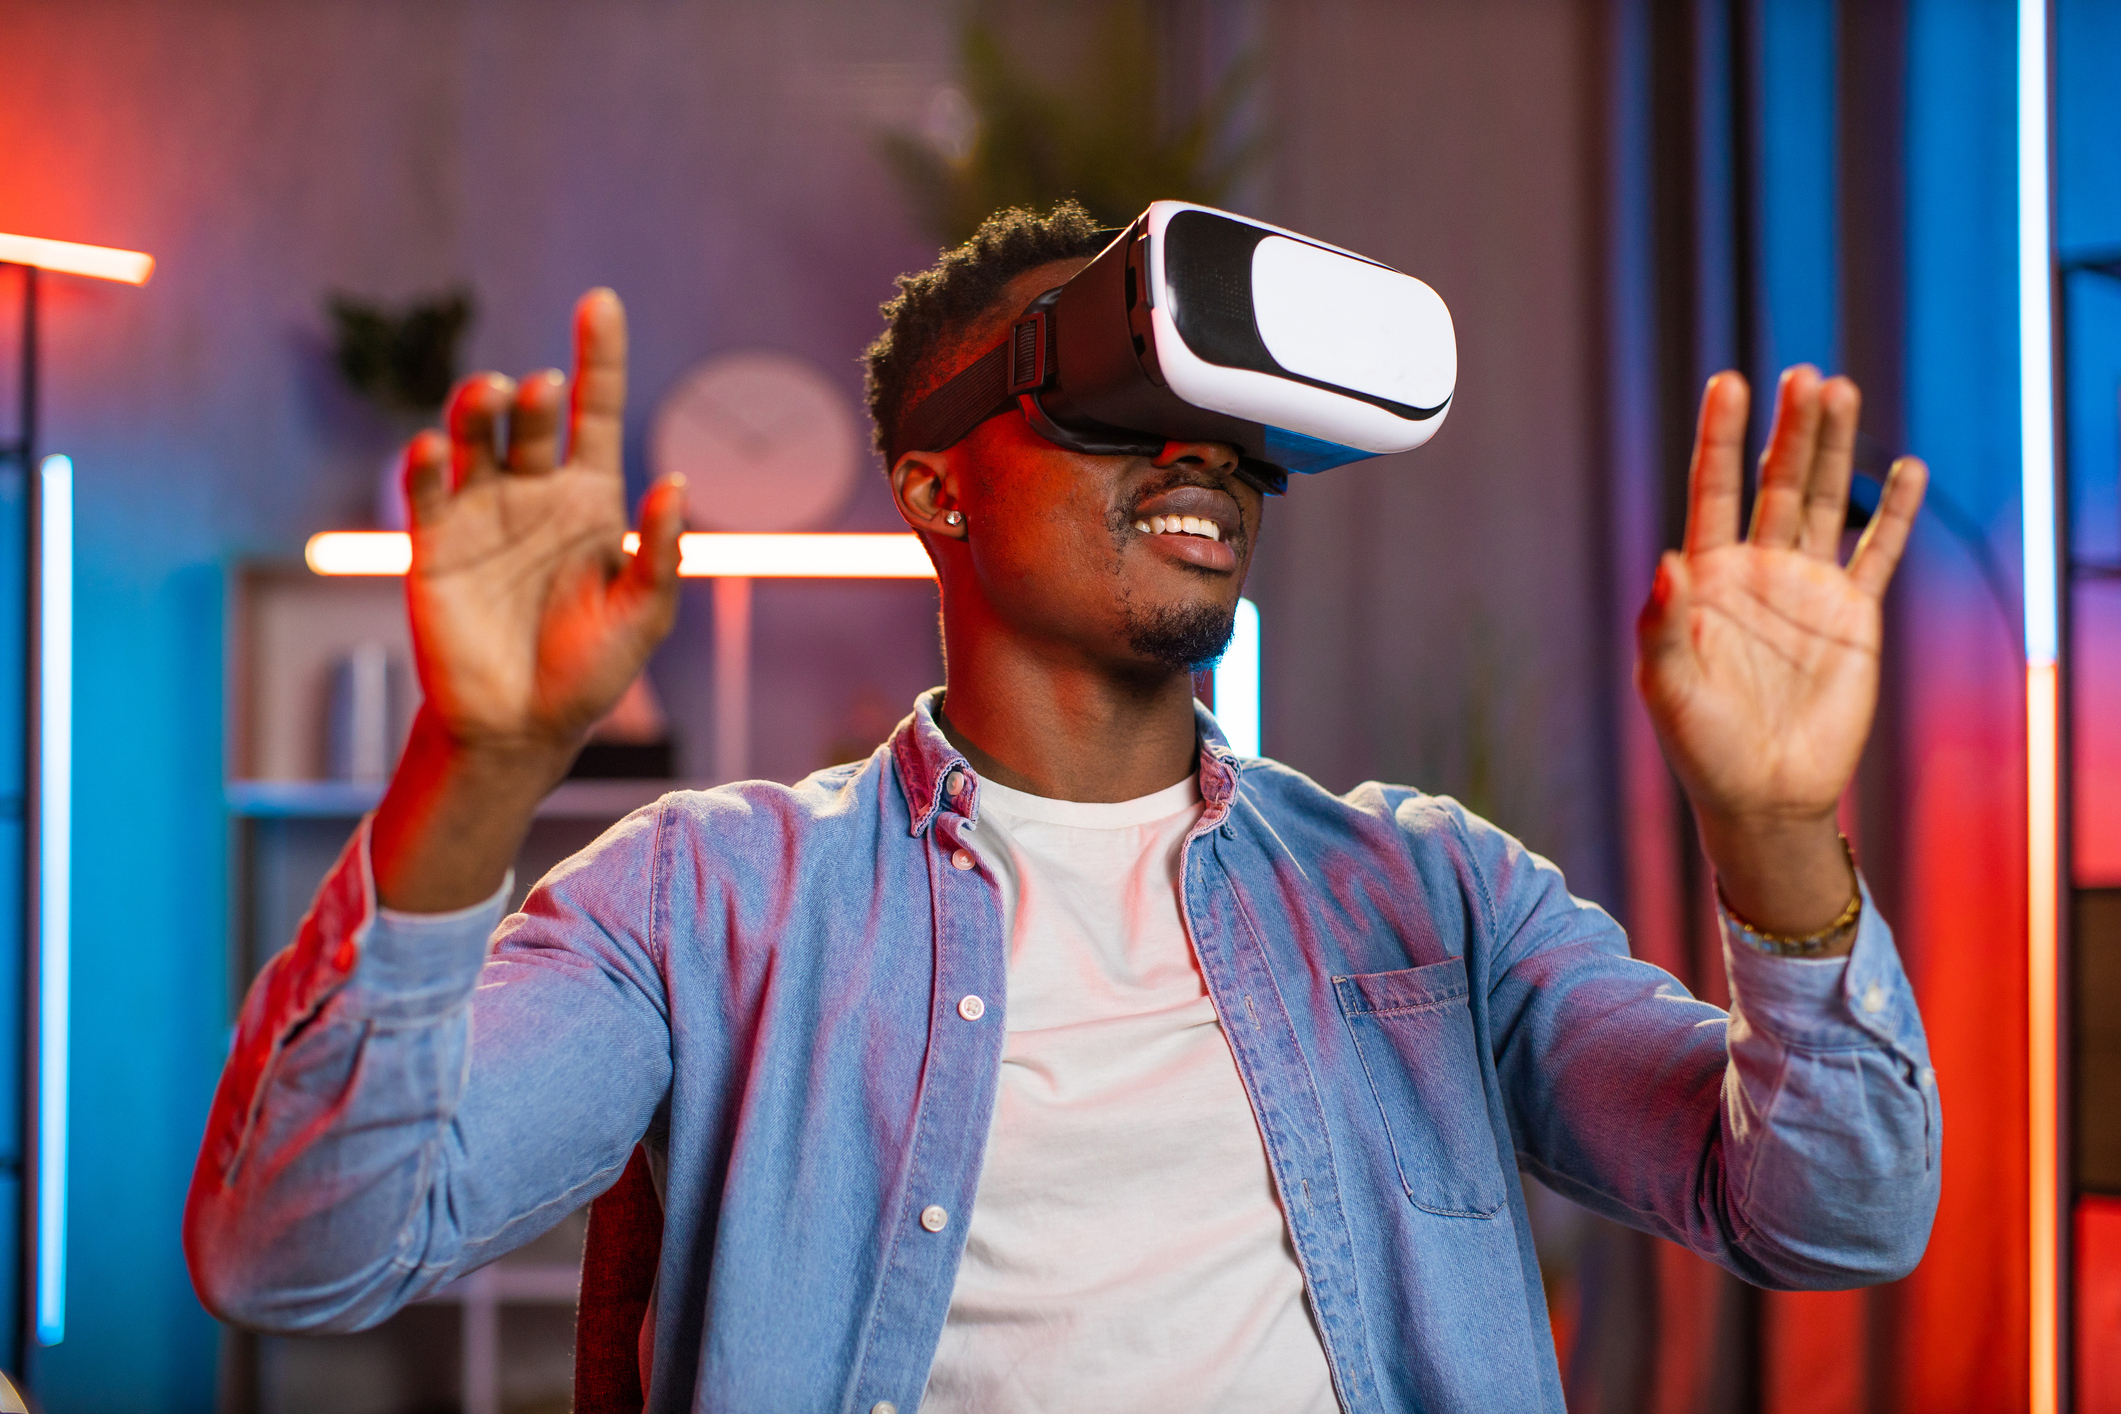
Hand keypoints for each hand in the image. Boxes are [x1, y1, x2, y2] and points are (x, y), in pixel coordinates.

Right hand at [403, 288, 683, 760]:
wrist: (521, 727)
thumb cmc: (590, 671)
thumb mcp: (643, 618)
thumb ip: (663, 556)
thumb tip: (679, 483)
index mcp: (592, 500)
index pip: (596, 411)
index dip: (599, 356)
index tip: (600, 301)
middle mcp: (535, 493)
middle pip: (533, 417)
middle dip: (534, 394)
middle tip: (539, 389)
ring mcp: (481, 511)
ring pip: (475, 435)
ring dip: (479, 408)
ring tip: (492, 395)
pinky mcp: (434, 542)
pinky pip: (428, 487)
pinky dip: (427, 462)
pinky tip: (435, 448)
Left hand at [1636, 366, 1925, 935]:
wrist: (1760, 794)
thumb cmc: (1699, 743)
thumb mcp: (1667, 685)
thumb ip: (1662, 624)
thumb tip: (1665, 563)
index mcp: (1705, 577)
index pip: (1712, 490)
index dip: (1719, 438)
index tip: (1728, 382)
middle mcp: (1757, 570)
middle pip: (1775, 482)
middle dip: (1788, 429)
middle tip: (1802, 374)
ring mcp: (1806, 589)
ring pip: (1824, 502)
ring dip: (1834, 449)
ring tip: (1841, 391)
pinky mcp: (1852, 616)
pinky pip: (1874, 554)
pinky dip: (1891, 514)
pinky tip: (1906, 470)